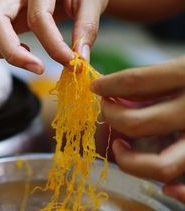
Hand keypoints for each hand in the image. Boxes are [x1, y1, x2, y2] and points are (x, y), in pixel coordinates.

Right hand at [0, 0, 112, 73]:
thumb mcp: (95, 1)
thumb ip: (86, 30)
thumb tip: (77, 62)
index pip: (38, 15)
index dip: (52, 45)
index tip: (70, 62)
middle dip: (12, 51)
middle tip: (38, 68)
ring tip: (27, 60)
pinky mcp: (2, 6)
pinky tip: (22, 49)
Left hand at [92, 56, 184, 201]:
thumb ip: (161, 79)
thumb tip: (119, 95)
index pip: (136, 81)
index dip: (108, 85)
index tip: (96, 87)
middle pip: (136, 122)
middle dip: (111, 117)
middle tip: (106, 111)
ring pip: (160, 165)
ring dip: (130, 160)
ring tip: (120, 145)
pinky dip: (179, 192)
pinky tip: (166, 188)